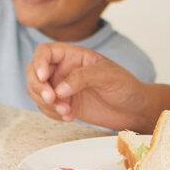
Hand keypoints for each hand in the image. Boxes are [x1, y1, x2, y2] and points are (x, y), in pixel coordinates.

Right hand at [27, 43, 155, 129]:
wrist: (134, 110)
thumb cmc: (126, 86)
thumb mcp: (107, 76)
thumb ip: (82, 78)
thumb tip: (60, 88)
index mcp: (73, 56)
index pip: (46, 52)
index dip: (39, 62)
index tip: (43, 77)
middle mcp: (64, 70)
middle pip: (34, 72)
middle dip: (38, 87)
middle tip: (51, 99)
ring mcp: (62, 88)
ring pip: (37, 92)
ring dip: (46, 103)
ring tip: (65, 111)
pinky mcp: (64, 104)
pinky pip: (46, 108)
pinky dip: (52, 114)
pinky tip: (68, 117)